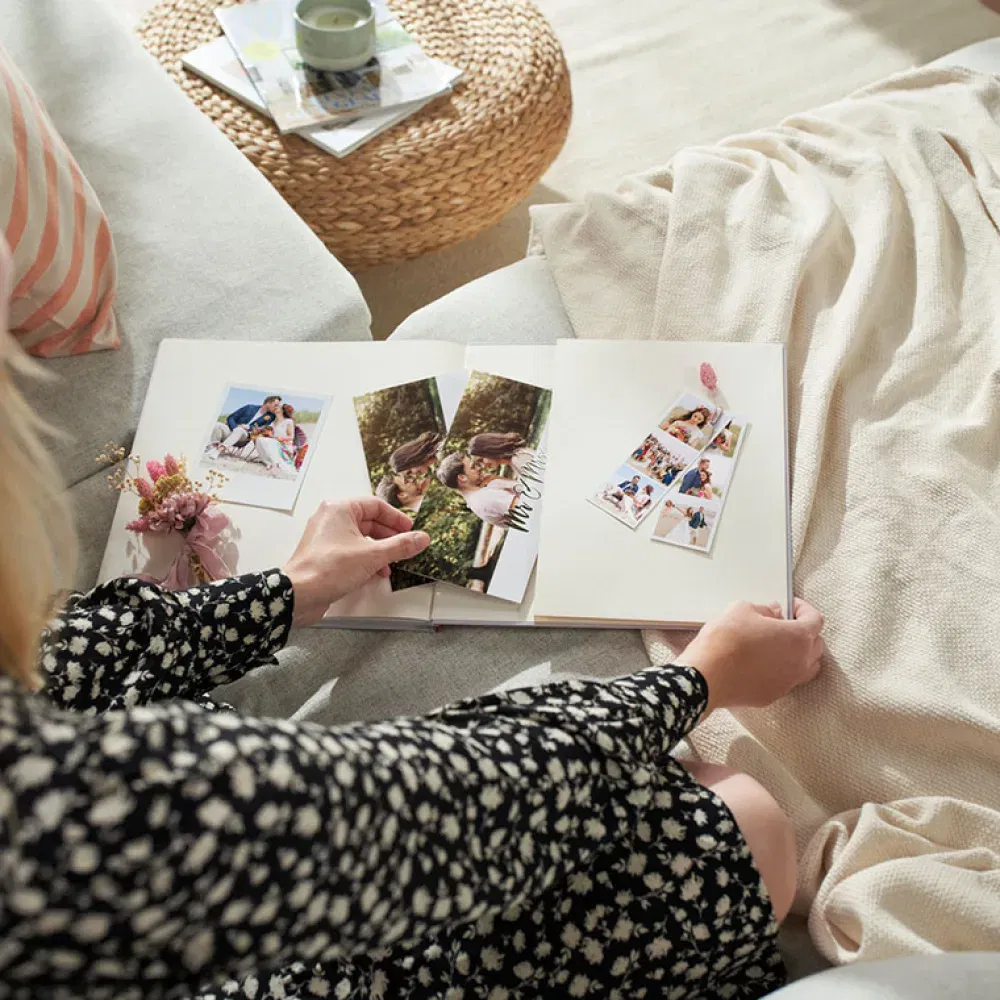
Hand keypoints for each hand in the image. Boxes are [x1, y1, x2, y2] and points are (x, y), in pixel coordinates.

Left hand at [283, 498, 429, 625]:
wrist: (299, 595)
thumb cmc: (328, 569)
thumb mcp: (372, 556)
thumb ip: (400, 546)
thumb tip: (421, 538)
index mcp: (339, 509)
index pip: (375, 505)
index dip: (396, 518)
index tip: (410, 530)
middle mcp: (330, 518)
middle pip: (369, 521)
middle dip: (389, 536)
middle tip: (405, 546)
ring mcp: (326, 537)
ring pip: (360, 537)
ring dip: (379, 549)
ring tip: (393, 562)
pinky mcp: (324, 554)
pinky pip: (351, 550)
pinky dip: (366, 558)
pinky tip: (377, 572)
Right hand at [679, 599, 824, 713]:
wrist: (707, 675)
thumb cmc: (726, 641)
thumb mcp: (742, 610)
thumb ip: (764, 609)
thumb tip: (773, 612)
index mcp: (797, 637)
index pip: (815, 620)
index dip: (804, 609)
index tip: (791, 605)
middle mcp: (800, 662)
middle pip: (816, 645)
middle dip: (804, 632)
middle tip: (784, 623)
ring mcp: (787, 682)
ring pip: (807, 667)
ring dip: (799, 654)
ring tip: (779, 646)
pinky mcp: (772, 695)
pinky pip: (786, 681)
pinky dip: (781, 670)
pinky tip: (762, 663)